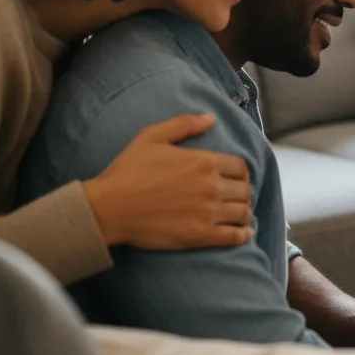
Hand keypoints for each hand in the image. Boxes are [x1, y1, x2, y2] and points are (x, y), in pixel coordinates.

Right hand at [82, 113, 253, 249]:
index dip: (241, 173)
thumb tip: (210, 118)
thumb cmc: (127, 171)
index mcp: (204, 161)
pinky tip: (244, 233)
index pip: (240, 167)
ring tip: (242, 215)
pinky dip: (243, 234)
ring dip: (245, 213)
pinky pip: (233, 236)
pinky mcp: (200, 236)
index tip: (237, 179)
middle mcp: (211, 186)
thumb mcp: (152, 136)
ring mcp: (207, 212)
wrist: (108, 208)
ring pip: (243, 212)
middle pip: (244, 190)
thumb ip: (184, 124)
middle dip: (244, 192)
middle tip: (238, 198)